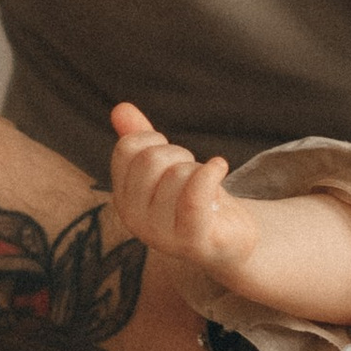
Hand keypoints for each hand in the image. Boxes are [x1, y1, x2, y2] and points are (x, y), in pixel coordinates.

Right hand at [107, 102, 268, 301]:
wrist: (229, 242)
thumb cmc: (195, 200)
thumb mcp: (166, 167)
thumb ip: (140, 139)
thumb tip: (120, 108)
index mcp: (123, 198)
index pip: (127, 148)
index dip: (154, 139)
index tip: (171, 153)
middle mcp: (135, 219)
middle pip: (150, 159)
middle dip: (178, 154)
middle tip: (192, 171)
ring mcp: (161, 235)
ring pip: (178, 174)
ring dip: (200, 171)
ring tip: (207, 190)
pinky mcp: (192, 242)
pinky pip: (195, 196)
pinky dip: (212, 172)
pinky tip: (220, 168)